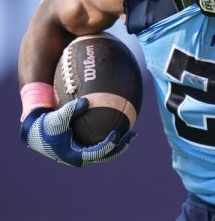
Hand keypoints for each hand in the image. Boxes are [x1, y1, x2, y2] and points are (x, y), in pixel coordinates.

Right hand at [20, 98, 135, 166]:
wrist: (37, 133)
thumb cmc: (46, 126)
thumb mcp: (56, 118)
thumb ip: (70, 110)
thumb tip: (86, 101)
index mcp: (75, 155)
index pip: (98, 153)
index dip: (110, 145)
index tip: (118, 134)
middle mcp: (81, 157)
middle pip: (107, 155)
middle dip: (121, 146)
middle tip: (132, 135)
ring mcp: (84, 154)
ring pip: (107, 152)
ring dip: (120, 144)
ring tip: (132, 132)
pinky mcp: (85, 148)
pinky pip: (102, 144)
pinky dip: (112, 138)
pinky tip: (122, 126)